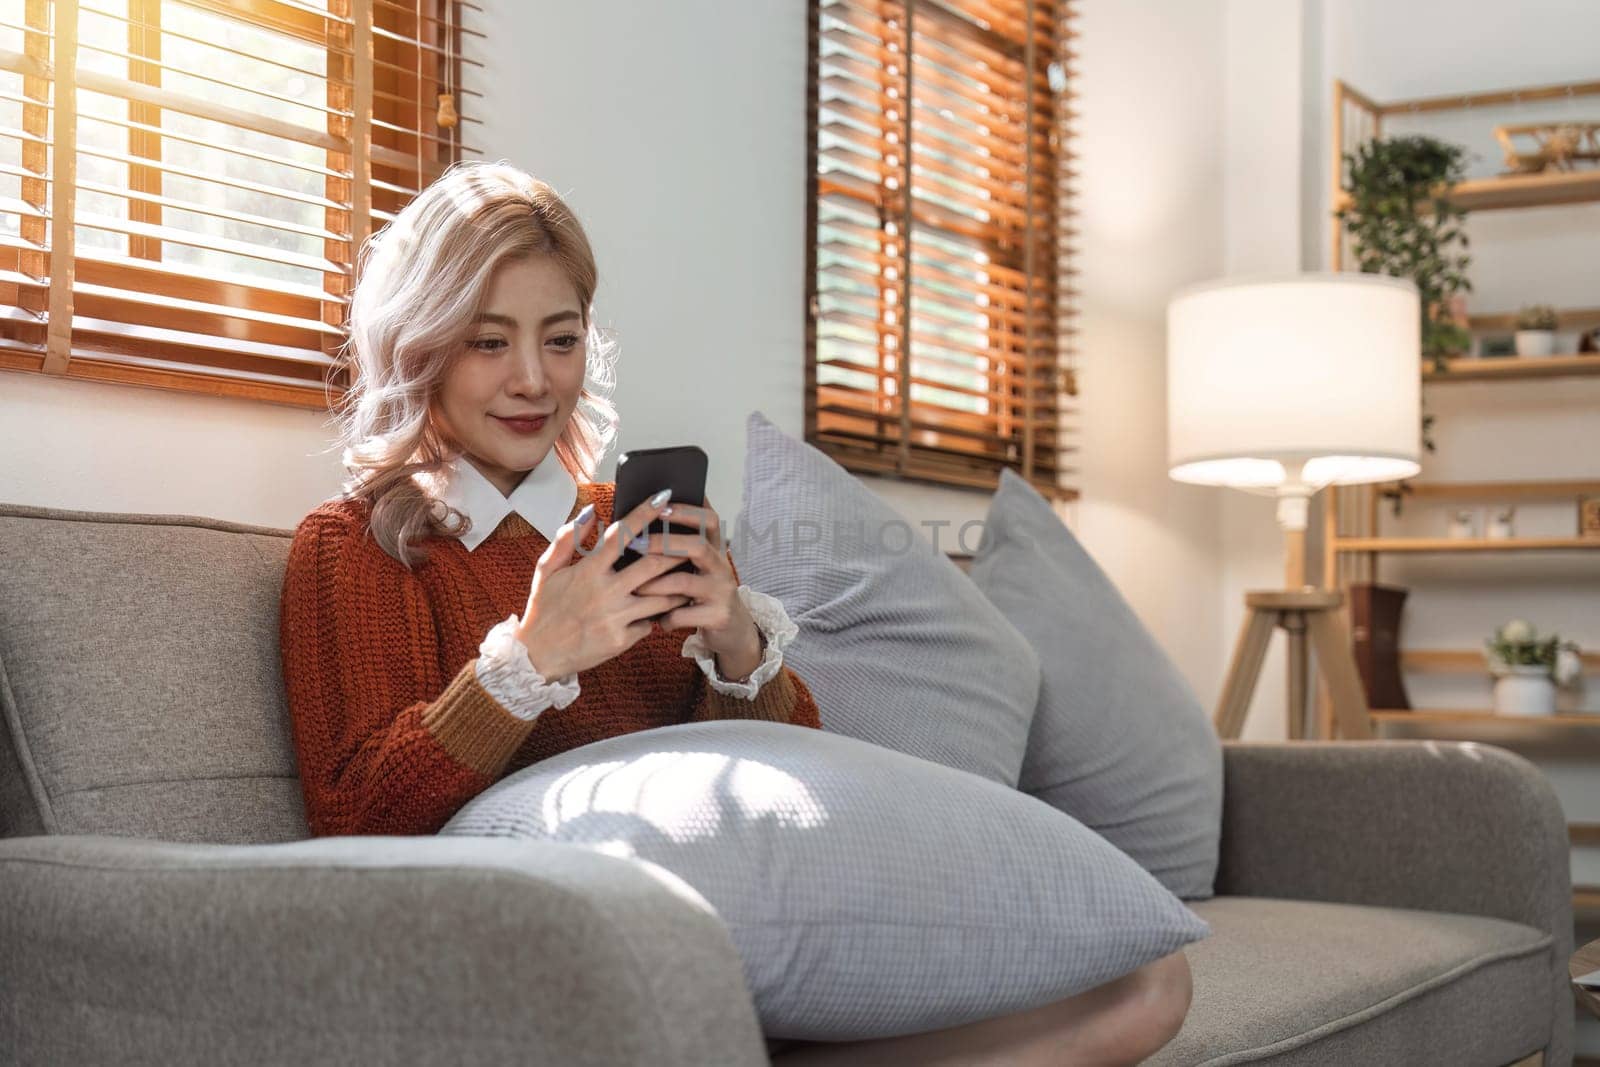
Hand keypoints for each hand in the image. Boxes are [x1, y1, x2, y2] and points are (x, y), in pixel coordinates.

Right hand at [514, 489, 693, 678]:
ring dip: (677, 585)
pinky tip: (663, 609)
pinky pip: (649, 624)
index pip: (621, 535)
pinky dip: (656, 616)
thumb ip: (567, 538)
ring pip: (661, 597)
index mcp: (588, 571)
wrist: (538, 656)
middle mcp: (605, 593)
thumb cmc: (544, 608)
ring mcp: (615, 618)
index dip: (644, 514)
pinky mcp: (622, 641)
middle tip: (692, 541)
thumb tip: (591, 511)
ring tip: (688, 576)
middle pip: (654, 566)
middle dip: (676, 551)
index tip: (662, 497)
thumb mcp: (547, 570)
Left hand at [630, 494, 764, 680]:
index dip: (685, 511)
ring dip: (656, 584)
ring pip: (685, 582)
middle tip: (638, 543)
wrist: (733, 630)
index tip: (660, 504)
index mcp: (715, 550)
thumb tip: (641, 526)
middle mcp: (721, 566)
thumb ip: (679, 550)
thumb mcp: (698, 568)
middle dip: (664, 542)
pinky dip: (666, 617)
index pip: (708, 519)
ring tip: (636, 588)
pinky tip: (657, 619)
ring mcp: (722, 591)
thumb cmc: (703, 594)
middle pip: (698, 546)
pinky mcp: (718, 616)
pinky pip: (684, 614)